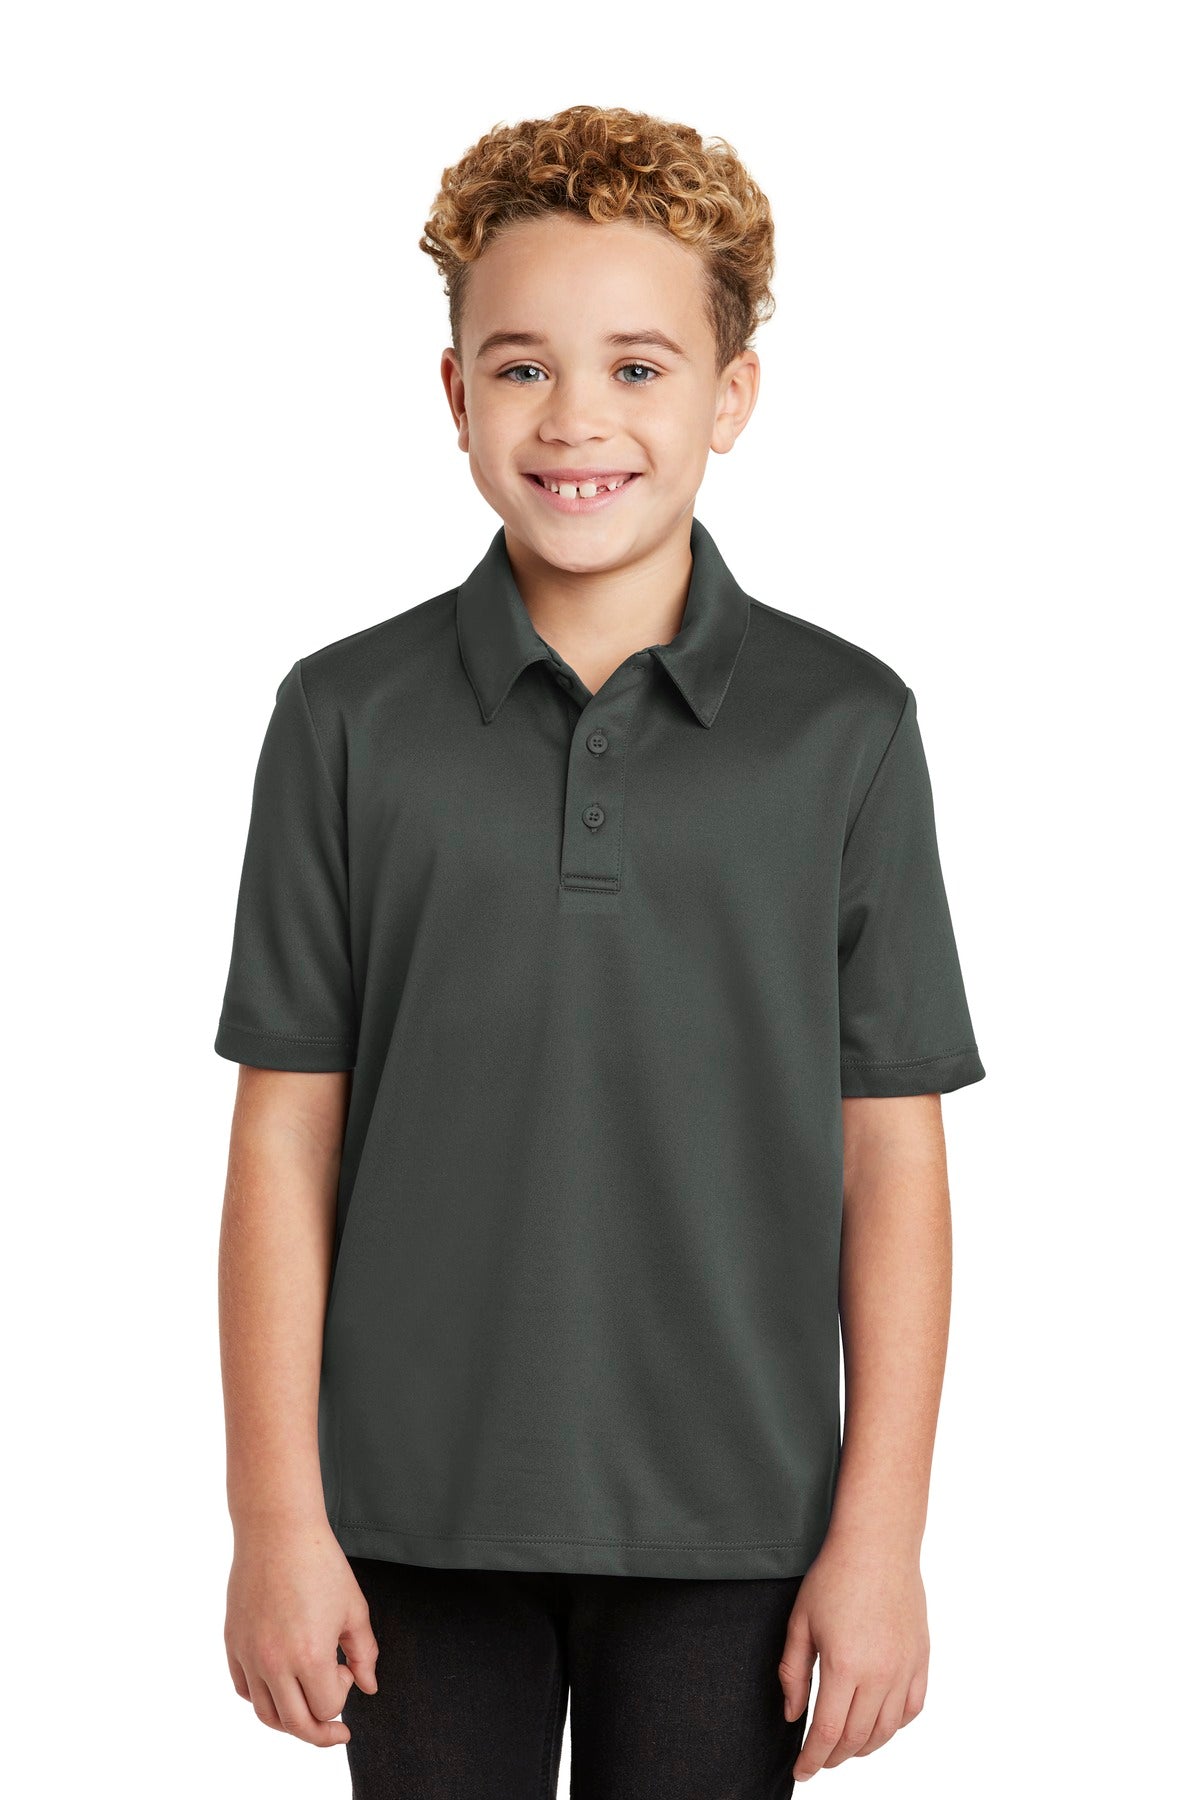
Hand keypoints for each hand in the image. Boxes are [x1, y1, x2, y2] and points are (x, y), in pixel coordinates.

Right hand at [224, 1518, 378, 1746]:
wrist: (278, 1529)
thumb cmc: (320, 1563)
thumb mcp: (354, 1609)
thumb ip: (365, 1654)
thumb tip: (369, 1688)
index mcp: (309, 1655)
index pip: (326, 1707)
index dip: (343, 1694)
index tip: (346, 1668)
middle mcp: (274, 1662)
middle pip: (295, 1724)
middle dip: (320, 1732)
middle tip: (337, 1730)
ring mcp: (249, 1654)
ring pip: (265, 1714)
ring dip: (290, 1721)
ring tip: (307, 1709)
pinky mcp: (232, 1643)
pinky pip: (244, 1689)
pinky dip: (262, 1698)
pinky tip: (280, 1685)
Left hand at [778, 1538, 928, 1780]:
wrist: (877, 1544)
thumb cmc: (834, 1576)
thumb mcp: (801, 1622)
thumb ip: (793, 1673)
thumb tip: (793, 1715)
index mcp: (844, 1666)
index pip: (828, 1733)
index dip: (813, 1759)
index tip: (802, 1772)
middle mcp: (879, 1674)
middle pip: (858, 1739)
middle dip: (835, 1757)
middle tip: (819, 1759)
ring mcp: (905, 1668)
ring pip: (887, 1730)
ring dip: (865, 1747)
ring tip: (846, 1747)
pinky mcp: (921, 1659)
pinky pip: (912, 1709)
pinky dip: (895, 1727)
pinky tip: (879, 1724)